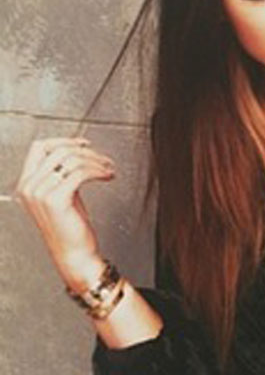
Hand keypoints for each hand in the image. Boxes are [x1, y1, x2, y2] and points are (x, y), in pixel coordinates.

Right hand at [16, 137, 115, 290]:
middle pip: (59, 150)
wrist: (74, 253)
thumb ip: (60, 171)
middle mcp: (28, 187)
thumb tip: (77, 147)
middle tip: (104, 160)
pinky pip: (81, 172)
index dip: (64, 141)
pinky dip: (98, 171)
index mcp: (26, 183)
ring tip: (108, 170)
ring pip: (72, 160)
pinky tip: (107, 176)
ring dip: (97, 161)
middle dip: (87, 152)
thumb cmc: (70, 225)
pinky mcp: (55, 199)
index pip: (39, 147)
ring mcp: (39, 193)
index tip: (85, 144)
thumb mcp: (60, 191)